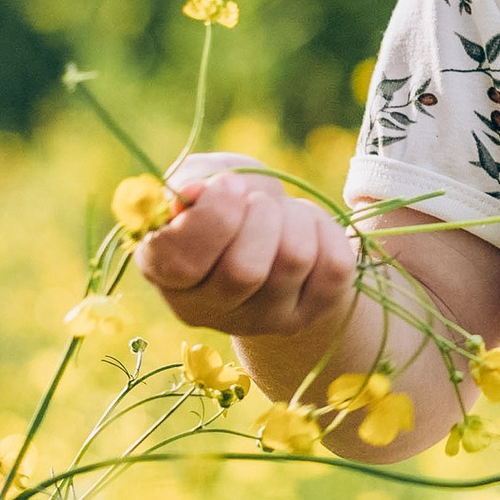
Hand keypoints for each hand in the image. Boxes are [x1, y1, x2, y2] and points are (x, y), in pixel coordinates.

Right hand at [137, 153, 361, 348]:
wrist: (273, 232)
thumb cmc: (229, 202)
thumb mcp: (203, 179)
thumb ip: (190, 180)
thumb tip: (196, 192)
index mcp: (164, 272)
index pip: (182, 262)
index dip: (212, 217)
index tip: (229, 185)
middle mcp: (207, 309)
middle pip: (244, 271)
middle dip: (260, 216)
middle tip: (258, 200)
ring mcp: (261, 320)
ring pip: (293, 262)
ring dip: (294, 218)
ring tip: (282, 213)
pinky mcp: (309, 315)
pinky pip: (334, 268)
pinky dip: (326, 232)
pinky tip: (308, 231)